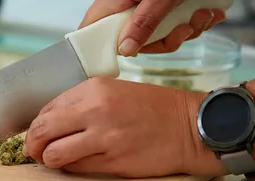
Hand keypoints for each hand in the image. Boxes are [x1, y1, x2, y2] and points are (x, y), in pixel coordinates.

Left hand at [22, 77, 228, 177]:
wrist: (189, 127)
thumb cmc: (152, 109)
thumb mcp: (113, 91)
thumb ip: (80, 103)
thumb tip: (50, 123)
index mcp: (92, 89)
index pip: (47, 109)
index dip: (36, 125)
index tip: (38, 134)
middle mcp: (95, 110)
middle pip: (42, 130)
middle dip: (32, 144)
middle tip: (35, 151)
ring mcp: (104, 136)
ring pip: (54, 153)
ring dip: (49, 159)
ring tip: (54, 159)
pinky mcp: (113, 160)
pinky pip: (76, 167)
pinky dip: (69, 167)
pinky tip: (75, 163)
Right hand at [79, 0, 226, 55]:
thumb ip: (143, 23)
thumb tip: (126, 50)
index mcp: (116, 1)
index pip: (91, 28)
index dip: (97, 47)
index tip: (113, 59)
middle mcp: (128, 6)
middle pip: (134, 40)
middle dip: (165, 40)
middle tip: (183, 29)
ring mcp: (146, 9)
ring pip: (158, 36)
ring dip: (185, 31)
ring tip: (202, 15)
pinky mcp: (164, 9)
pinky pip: (173, 27)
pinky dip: (193, 23)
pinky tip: (206, 12)